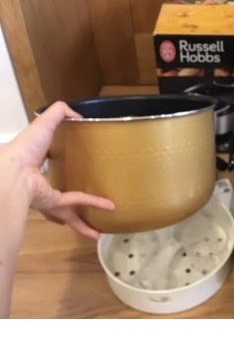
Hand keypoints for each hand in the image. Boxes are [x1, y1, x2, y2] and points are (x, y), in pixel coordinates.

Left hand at [3, 101, 114, 239]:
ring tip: (98, 231)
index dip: (54, 163)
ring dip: (83, 222)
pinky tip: (109, 206)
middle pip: (56, 195)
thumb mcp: (43, 123)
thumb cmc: (26, 147)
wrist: (13, 172)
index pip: (46, 164)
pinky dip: (93, 204)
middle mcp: (39, 183)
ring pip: (67, 211)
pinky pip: (76, 203)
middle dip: (67, 204)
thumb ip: (59, 113)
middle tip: (84, 205)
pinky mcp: (53, 203)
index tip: (65, 163)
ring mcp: (45, 196)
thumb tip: (79, 115)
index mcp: (34, 163)